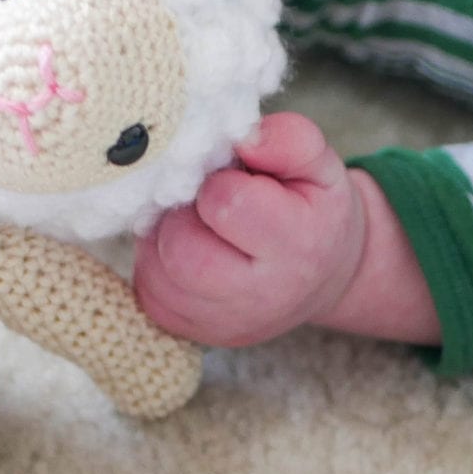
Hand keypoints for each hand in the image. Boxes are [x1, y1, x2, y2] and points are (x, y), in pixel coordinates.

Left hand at [133, 112, 364, 348]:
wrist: (323, 275)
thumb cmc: (314, 210)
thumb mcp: (321, 164)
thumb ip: (288, 140)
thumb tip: (242, 140)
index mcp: (297, 245)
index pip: (225, 204)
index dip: (218, 180)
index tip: (233, 178)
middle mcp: (261, 297)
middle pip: (180, 249)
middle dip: (182, 214)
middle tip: (205, 203)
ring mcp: (226, 323)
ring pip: (156, 274)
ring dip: (164, 237)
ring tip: (195, 223)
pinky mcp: (197, 334)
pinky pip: (149, 294)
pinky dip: (156, 265)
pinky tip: (186, 248)